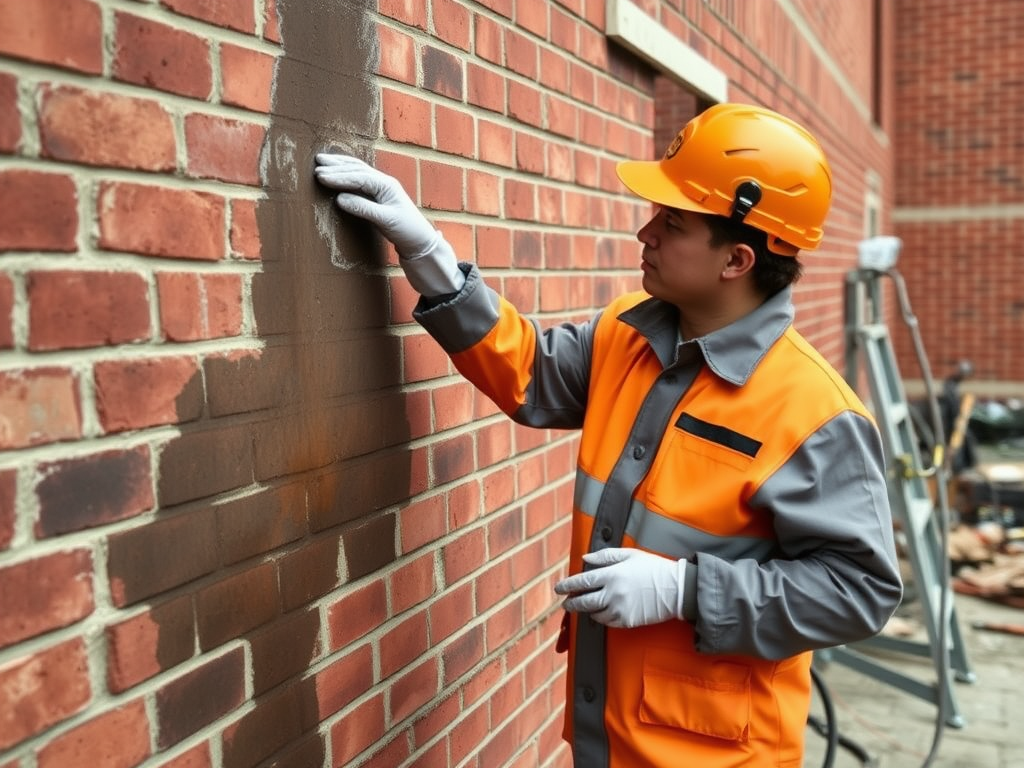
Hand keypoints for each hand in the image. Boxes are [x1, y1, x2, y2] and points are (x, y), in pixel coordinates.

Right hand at [314, 153, 463, 295]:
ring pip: (357, 171)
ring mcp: (381, 187)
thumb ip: (363, 209)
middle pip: (357, 169)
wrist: (420, 241)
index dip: (339, 177)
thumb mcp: (385, 220)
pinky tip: (336, 172)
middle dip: (336, 166)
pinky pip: (358, 180)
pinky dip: (346, 174)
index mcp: (386, 185)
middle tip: (316, 164)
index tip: (321, 176)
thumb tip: (340, 199)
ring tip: (322, 161)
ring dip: (340, 166)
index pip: (359, 177)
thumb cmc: (407, 230)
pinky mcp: (377, 196)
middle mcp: (383, 182)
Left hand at [554, 548, 685, 628]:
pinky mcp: (627, 621)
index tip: (559, 588)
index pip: (582, 581)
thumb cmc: (653, 568)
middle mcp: (613, 592)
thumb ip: (605, 556)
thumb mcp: (630, 555)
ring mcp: (619, 608)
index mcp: (612, 574)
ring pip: (594, 613)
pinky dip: (602, 618)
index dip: (568, 585)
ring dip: (587, 611)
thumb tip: (585, 558)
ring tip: (585, 607)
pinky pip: (607, 622)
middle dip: (571, 603)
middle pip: (583, 601)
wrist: (676, 589)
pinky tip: (602, 612)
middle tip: (566, 603)